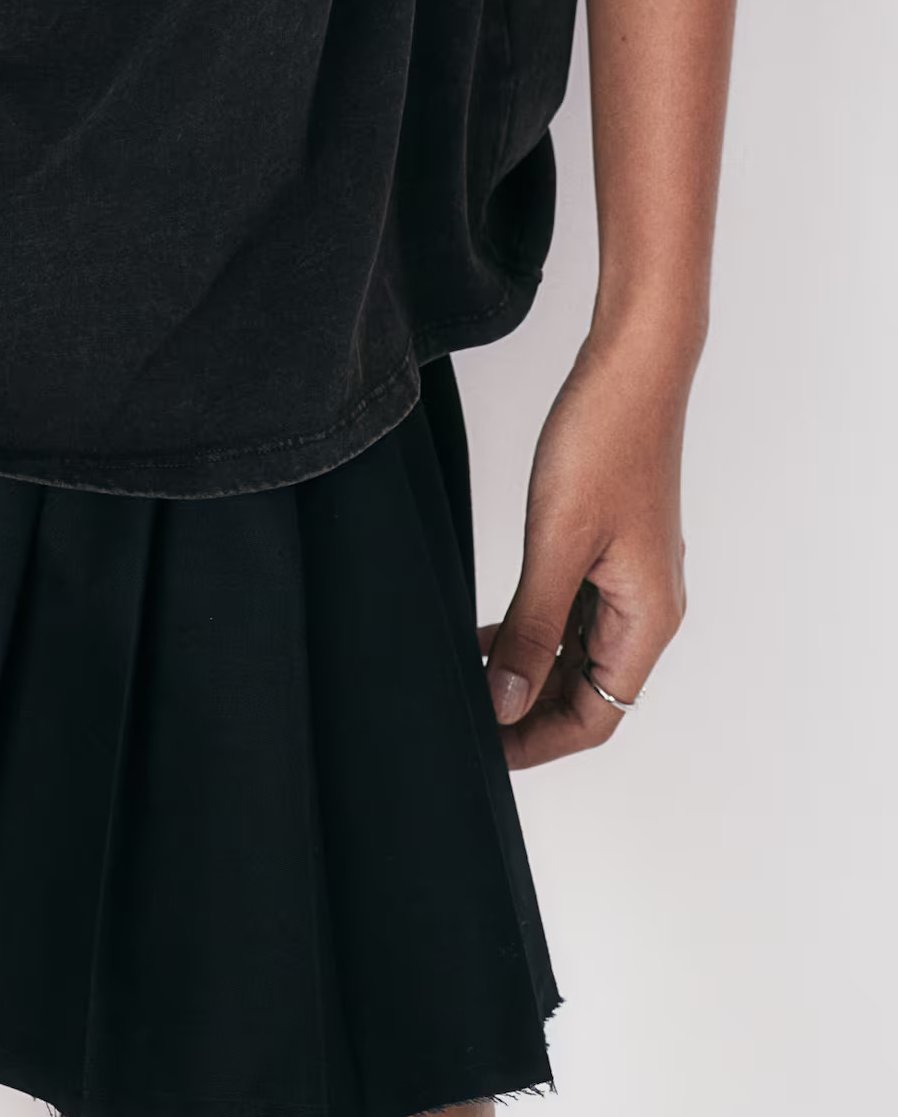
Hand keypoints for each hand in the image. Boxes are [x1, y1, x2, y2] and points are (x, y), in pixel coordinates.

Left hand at [481, 337, 691, 769]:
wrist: (632, 368)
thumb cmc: (603, 443)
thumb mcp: (556, 543)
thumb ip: (532, 628)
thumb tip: (506, 702)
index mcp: (648, 618)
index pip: (597, 714)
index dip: (539, 740)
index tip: (485, 749)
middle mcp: (648, 607)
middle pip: (590, 692)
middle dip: (531, 713)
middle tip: (468, 720)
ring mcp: (632, 578)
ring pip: (580, 652)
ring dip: (530, 671)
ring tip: (470, 680)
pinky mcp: (613, 549)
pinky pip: (576, 612)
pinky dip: (536, 629)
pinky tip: (490, 629)